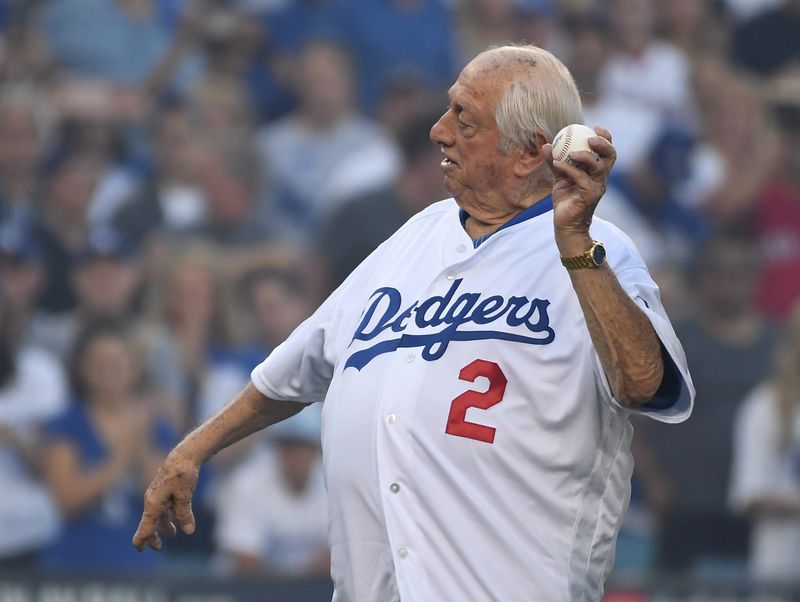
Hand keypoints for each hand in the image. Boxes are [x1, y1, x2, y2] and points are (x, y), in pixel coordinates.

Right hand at [132, 450, 199, 550]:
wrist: (184, 455)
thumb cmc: (182, 474)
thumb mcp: (185, 496)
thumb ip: (184, 514)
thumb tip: (188, 532)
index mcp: (153, 503)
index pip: (145, 526)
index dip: (141, 539)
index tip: (139, 549)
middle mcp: (152, 500)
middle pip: (149, 523)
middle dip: (152, 536)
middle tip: (157, 547)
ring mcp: (157, 495)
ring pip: (157, 515)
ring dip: (163, 526)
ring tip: (172, 534)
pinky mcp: (164, 490)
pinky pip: (163, 507)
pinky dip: (168, 515)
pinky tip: (176, 519)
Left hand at [542, 126, 615, 256]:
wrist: (565, 225)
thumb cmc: (566, 201)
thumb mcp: (560, 178)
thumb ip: (555, 162)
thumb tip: (545, 145)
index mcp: (597, 172)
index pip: (607, 152)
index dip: (606, 138)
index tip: (596, 127)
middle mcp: (600, 179)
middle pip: (610, 156)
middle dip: (603, 143)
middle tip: (590, 137)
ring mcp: (597, 188)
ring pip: (598, 167)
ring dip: (585, 156)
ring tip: (570, 152)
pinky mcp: (589, 197)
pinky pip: (581, 179)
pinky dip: (569, 169)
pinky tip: (556, 164)